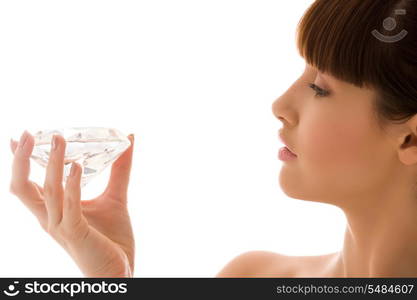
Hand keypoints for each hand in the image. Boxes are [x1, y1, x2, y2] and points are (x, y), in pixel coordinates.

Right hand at [9, 131, 135, 276]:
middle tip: (27, 134)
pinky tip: (77, 166)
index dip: (20, 162)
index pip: (28, 185)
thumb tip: (130, 140)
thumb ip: (119, 171)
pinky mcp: (77, 234)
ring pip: (48, 192)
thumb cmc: (112, 239)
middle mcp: (51, 219)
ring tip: (59, 140)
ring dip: (52, 164)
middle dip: (22, 160)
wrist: (119, 272)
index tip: (18, 138)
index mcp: (54, 211)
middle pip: (23, 188)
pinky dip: (71, 186)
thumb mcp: (115, 198)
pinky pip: (70, 206)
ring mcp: (62, 227)